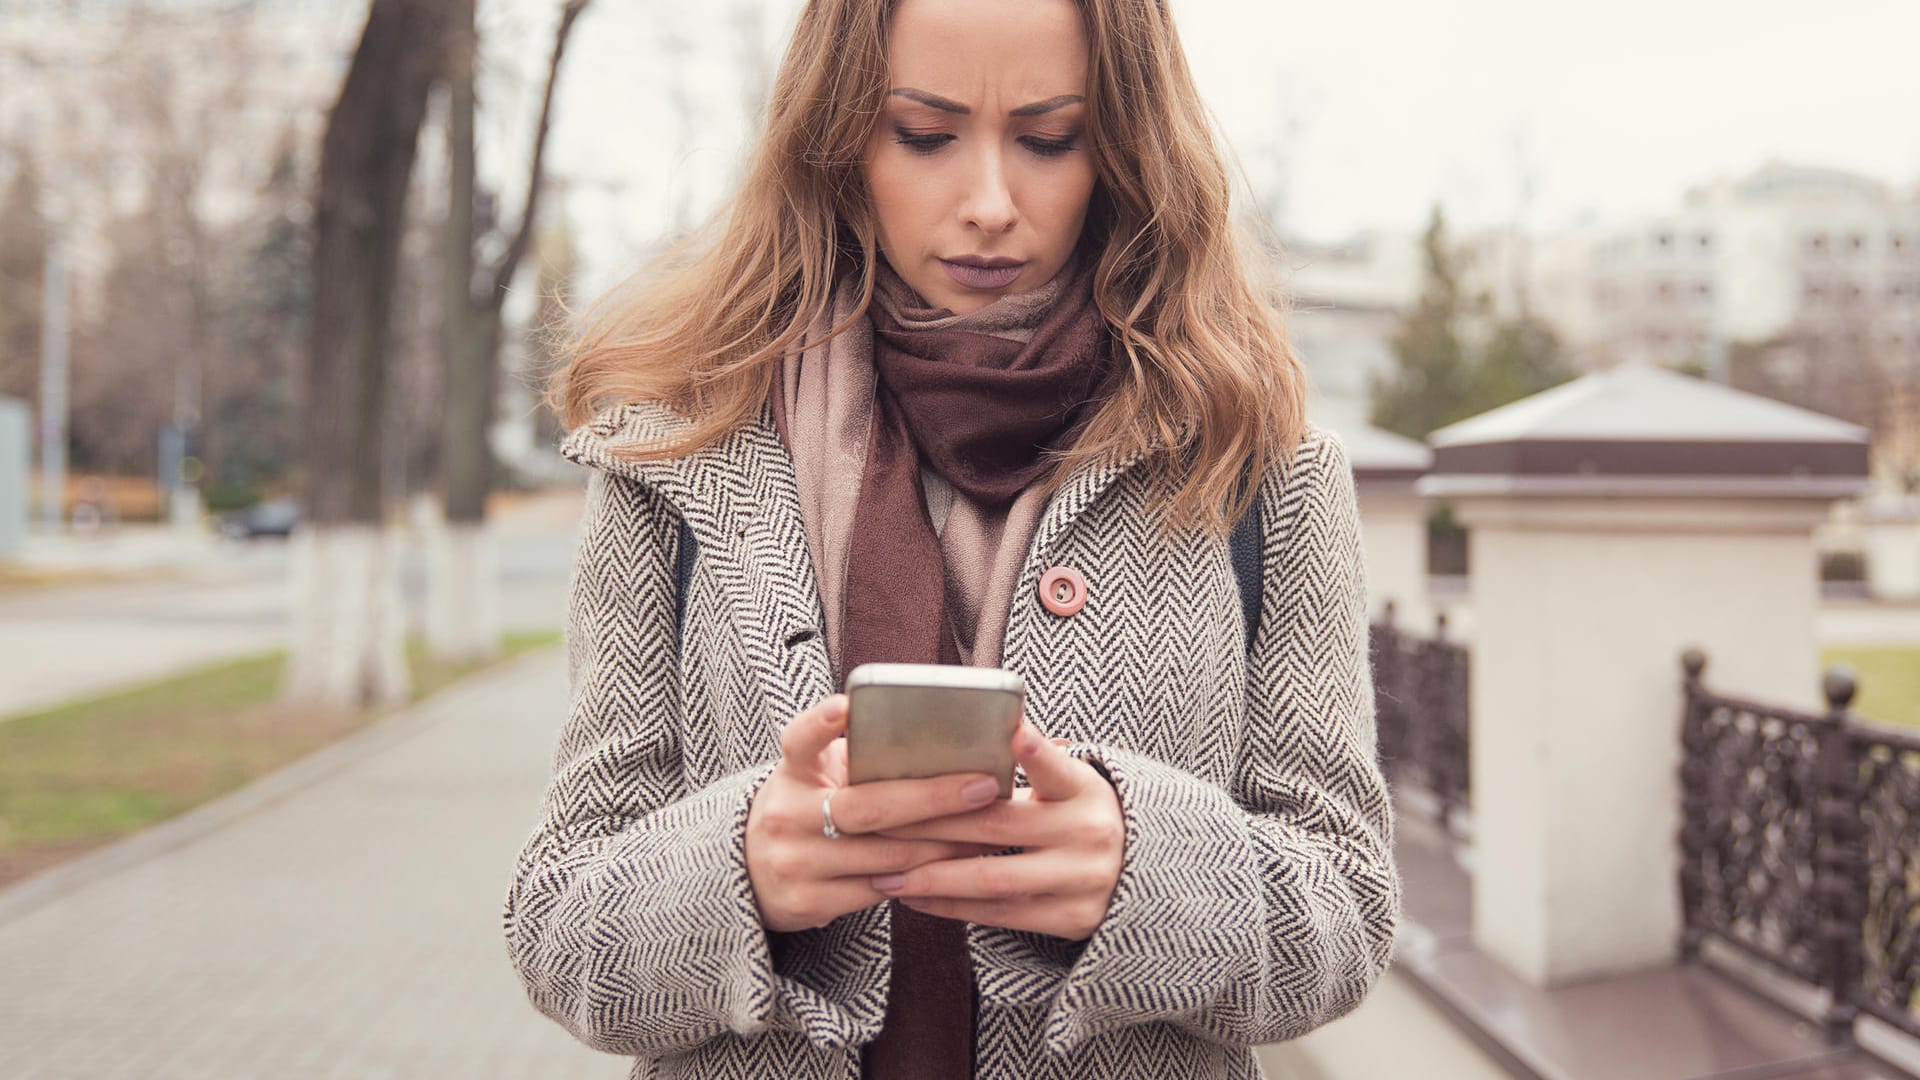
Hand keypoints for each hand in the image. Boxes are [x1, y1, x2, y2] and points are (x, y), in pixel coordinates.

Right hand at [745, 695, 1004, 932]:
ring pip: (885, 855)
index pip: (799, 740)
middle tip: (983, 786)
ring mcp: (793, 863)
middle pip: (867, 807)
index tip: (845, 706)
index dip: (820, 724)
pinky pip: (881, 890)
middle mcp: (786, 816)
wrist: (752, 875)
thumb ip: (860, 758)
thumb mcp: (818, 777)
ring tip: (987, 829)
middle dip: (933, 797)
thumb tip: (944, 739)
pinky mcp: (807, 902)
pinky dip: (924, 877)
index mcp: (791, 773)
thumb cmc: (810, 810)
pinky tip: (958, 865)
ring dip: (944, 844)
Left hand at [871, 723, 1124, 940]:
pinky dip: (953, 907)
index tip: (1014, 733)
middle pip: (997, 827)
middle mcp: (1087, 833)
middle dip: (931, 826)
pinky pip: (1000, 915)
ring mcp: (1081, 879)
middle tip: (879, 823)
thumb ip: (1034, 764)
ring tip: (885, 873)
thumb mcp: (1072, 782)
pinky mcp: (1071, 918)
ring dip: (931, 878)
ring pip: (992, 878)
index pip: (1056, 768)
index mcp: (1084, 790)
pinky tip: (916, 898)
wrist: (1138, 873)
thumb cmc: (1081, 814)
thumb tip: (980, 729)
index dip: (1036, 753)